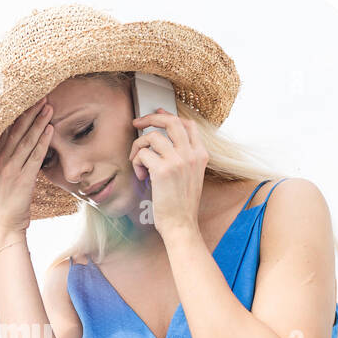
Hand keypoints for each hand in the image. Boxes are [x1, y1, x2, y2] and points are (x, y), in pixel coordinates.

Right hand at [0, 97, 53, 236]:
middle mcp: (3, 161)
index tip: (27, 99)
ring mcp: (12, 169)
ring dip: (38, 122)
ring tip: (48, 107)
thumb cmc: (8, 204)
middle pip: (17, 130)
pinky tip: (50, 129)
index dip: (17, 114)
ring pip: (27, 140)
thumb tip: (24, 151)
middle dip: (29, 112)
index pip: (8, 131)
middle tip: (41, 96)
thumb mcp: (6, 179)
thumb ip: (12, 164)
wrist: (4, 224)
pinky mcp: (23, 178)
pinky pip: (35, 156)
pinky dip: (43, 141)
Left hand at [130, 108, 208, 237]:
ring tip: (138, 163)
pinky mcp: (163, 170)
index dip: (170, 115)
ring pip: (152, 136)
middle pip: (171, 121)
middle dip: (150, 118)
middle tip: (137, 123)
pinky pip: (142, 154)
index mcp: (201, 155)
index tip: (157, 113)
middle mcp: (191, 154)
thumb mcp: (191, 176)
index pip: (188, 124)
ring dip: (138, 147)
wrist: (181, 224)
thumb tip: (163, 139)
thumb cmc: (181, 204)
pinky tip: (142, 177)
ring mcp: (178, 161)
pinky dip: (136, 163)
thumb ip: (183, 157)